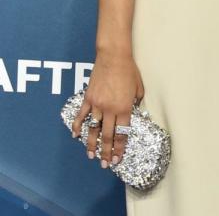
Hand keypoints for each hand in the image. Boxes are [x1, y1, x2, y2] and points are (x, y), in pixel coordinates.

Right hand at [72, 51, 143, 166]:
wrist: (113, 57)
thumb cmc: (129, 71)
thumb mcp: (139, 88)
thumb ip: (135, 103)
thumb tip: (131, 113)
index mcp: (124, 108)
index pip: (122, 133)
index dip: (120, 148)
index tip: (118, 159)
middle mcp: (110, 109)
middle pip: (107, 136)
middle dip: (107, 152)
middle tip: (106, 164)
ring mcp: (97, 104)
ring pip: (93, 129)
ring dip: (92, 144)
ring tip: (91, 156)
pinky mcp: (88, 98)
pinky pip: (81, 115)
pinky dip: (78, 126)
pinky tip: (76, 136)